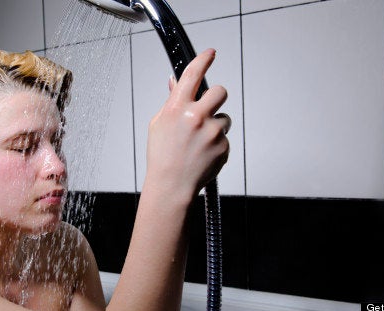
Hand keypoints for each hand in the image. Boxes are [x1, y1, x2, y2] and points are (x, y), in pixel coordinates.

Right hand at [145, 49, 230, 195]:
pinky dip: (216, 144)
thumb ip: (172, 101)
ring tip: (199, 143)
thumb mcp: (159, 124)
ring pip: (224, 118)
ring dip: (215, 125)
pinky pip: (225, 138)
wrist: (171, 185)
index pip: (192, 75)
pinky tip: (203, 154)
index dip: (203, 60)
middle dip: (216, 97)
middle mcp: (196, 117)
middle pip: (220, 92)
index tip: (210, 53)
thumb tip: (177, 82)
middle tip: (208, 108)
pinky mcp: (223, 146)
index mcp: (177, 109)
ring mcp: (212, 132)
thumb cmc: (162, 156)